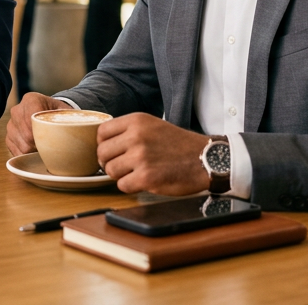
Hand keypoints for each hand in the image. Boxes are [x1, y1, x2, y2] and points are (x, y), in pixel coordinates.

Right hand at [5, 92, 72, 155]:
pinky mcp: (9, 137)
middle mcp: (17, 110)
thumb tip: (77, 130)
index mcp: (31, 99)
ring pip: (21, 145)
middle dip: (40, 145)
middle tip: (52, 149)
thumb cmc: (59, 114)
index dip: (42, 135)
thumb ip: (68, 118)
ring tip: (46, 150)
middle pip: (27, 135)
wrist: (48, 113)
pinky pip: (15, 151)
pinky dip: (27, 155)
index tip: (53, 141)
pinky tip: (37, 152)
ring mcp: (11, 124)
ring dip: (34, 151)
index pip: (32, 120)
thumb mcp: (65, 112)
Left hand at [96, 113, 211, 195]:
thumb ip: (129, 131)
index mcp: (136, 121)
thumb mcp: (153, 126)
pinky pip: (122, 185)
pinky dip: (131, 186)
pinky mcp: (146, 177)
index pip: (101, 132)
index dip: (103, 144)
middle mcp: (136, 136)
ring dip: (120, 175)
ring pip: (110, 171)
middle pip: (102, 153)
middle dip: (110, 162)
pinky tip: (144, 181)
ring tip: (136, 172)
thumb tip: (103, 143)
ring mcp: (140, 157)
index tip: (111, 151)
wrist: (206, 159)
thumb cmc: (179, 145)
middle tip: (124, 166)